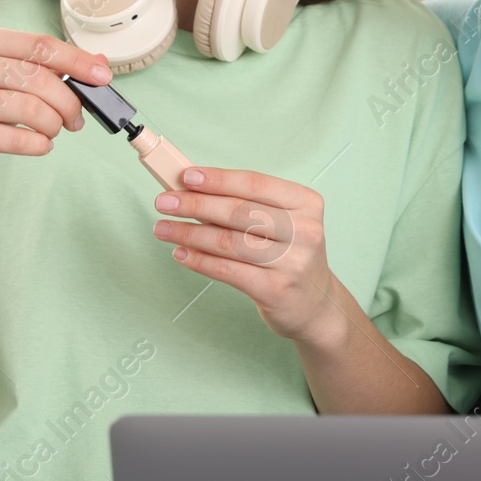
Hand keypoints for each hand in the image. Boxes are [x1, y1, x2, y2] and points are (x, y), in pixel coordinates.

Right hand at [0, 27, 111, 190]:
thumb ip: (48, 68)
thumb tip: (100, 64)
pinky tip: (38, 144)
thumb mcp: (5, 80)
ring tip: (52, 131)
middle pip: (40, 78)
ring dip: (54, 126)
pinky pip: (18, 139)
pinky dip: (39, 145)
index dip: (78, 61)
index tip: (103, 77)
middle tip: (75, 119)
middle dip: (69, 103)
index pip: (40, 45)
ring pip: (32, 109)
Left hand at [150, 166, 338, 342]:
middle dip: (195, 204)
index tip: (186, 176)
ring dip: (189, 233)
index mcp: (306, 203)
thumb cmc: (290, 255)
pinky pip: (227, 270)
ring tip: (163, 228)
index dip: (218, 179)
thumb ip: (247, 205)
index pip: (255, 183)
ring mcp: (291, 262)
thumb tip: (194, 190)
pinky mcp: (275, 289)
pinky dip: (198, 260)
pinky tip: (181, 252)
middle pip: (239, 211)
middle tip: (165, 202)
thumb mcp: (283, 222)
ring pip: (228, 242)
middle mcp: (304, 231)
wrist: (316, 304)